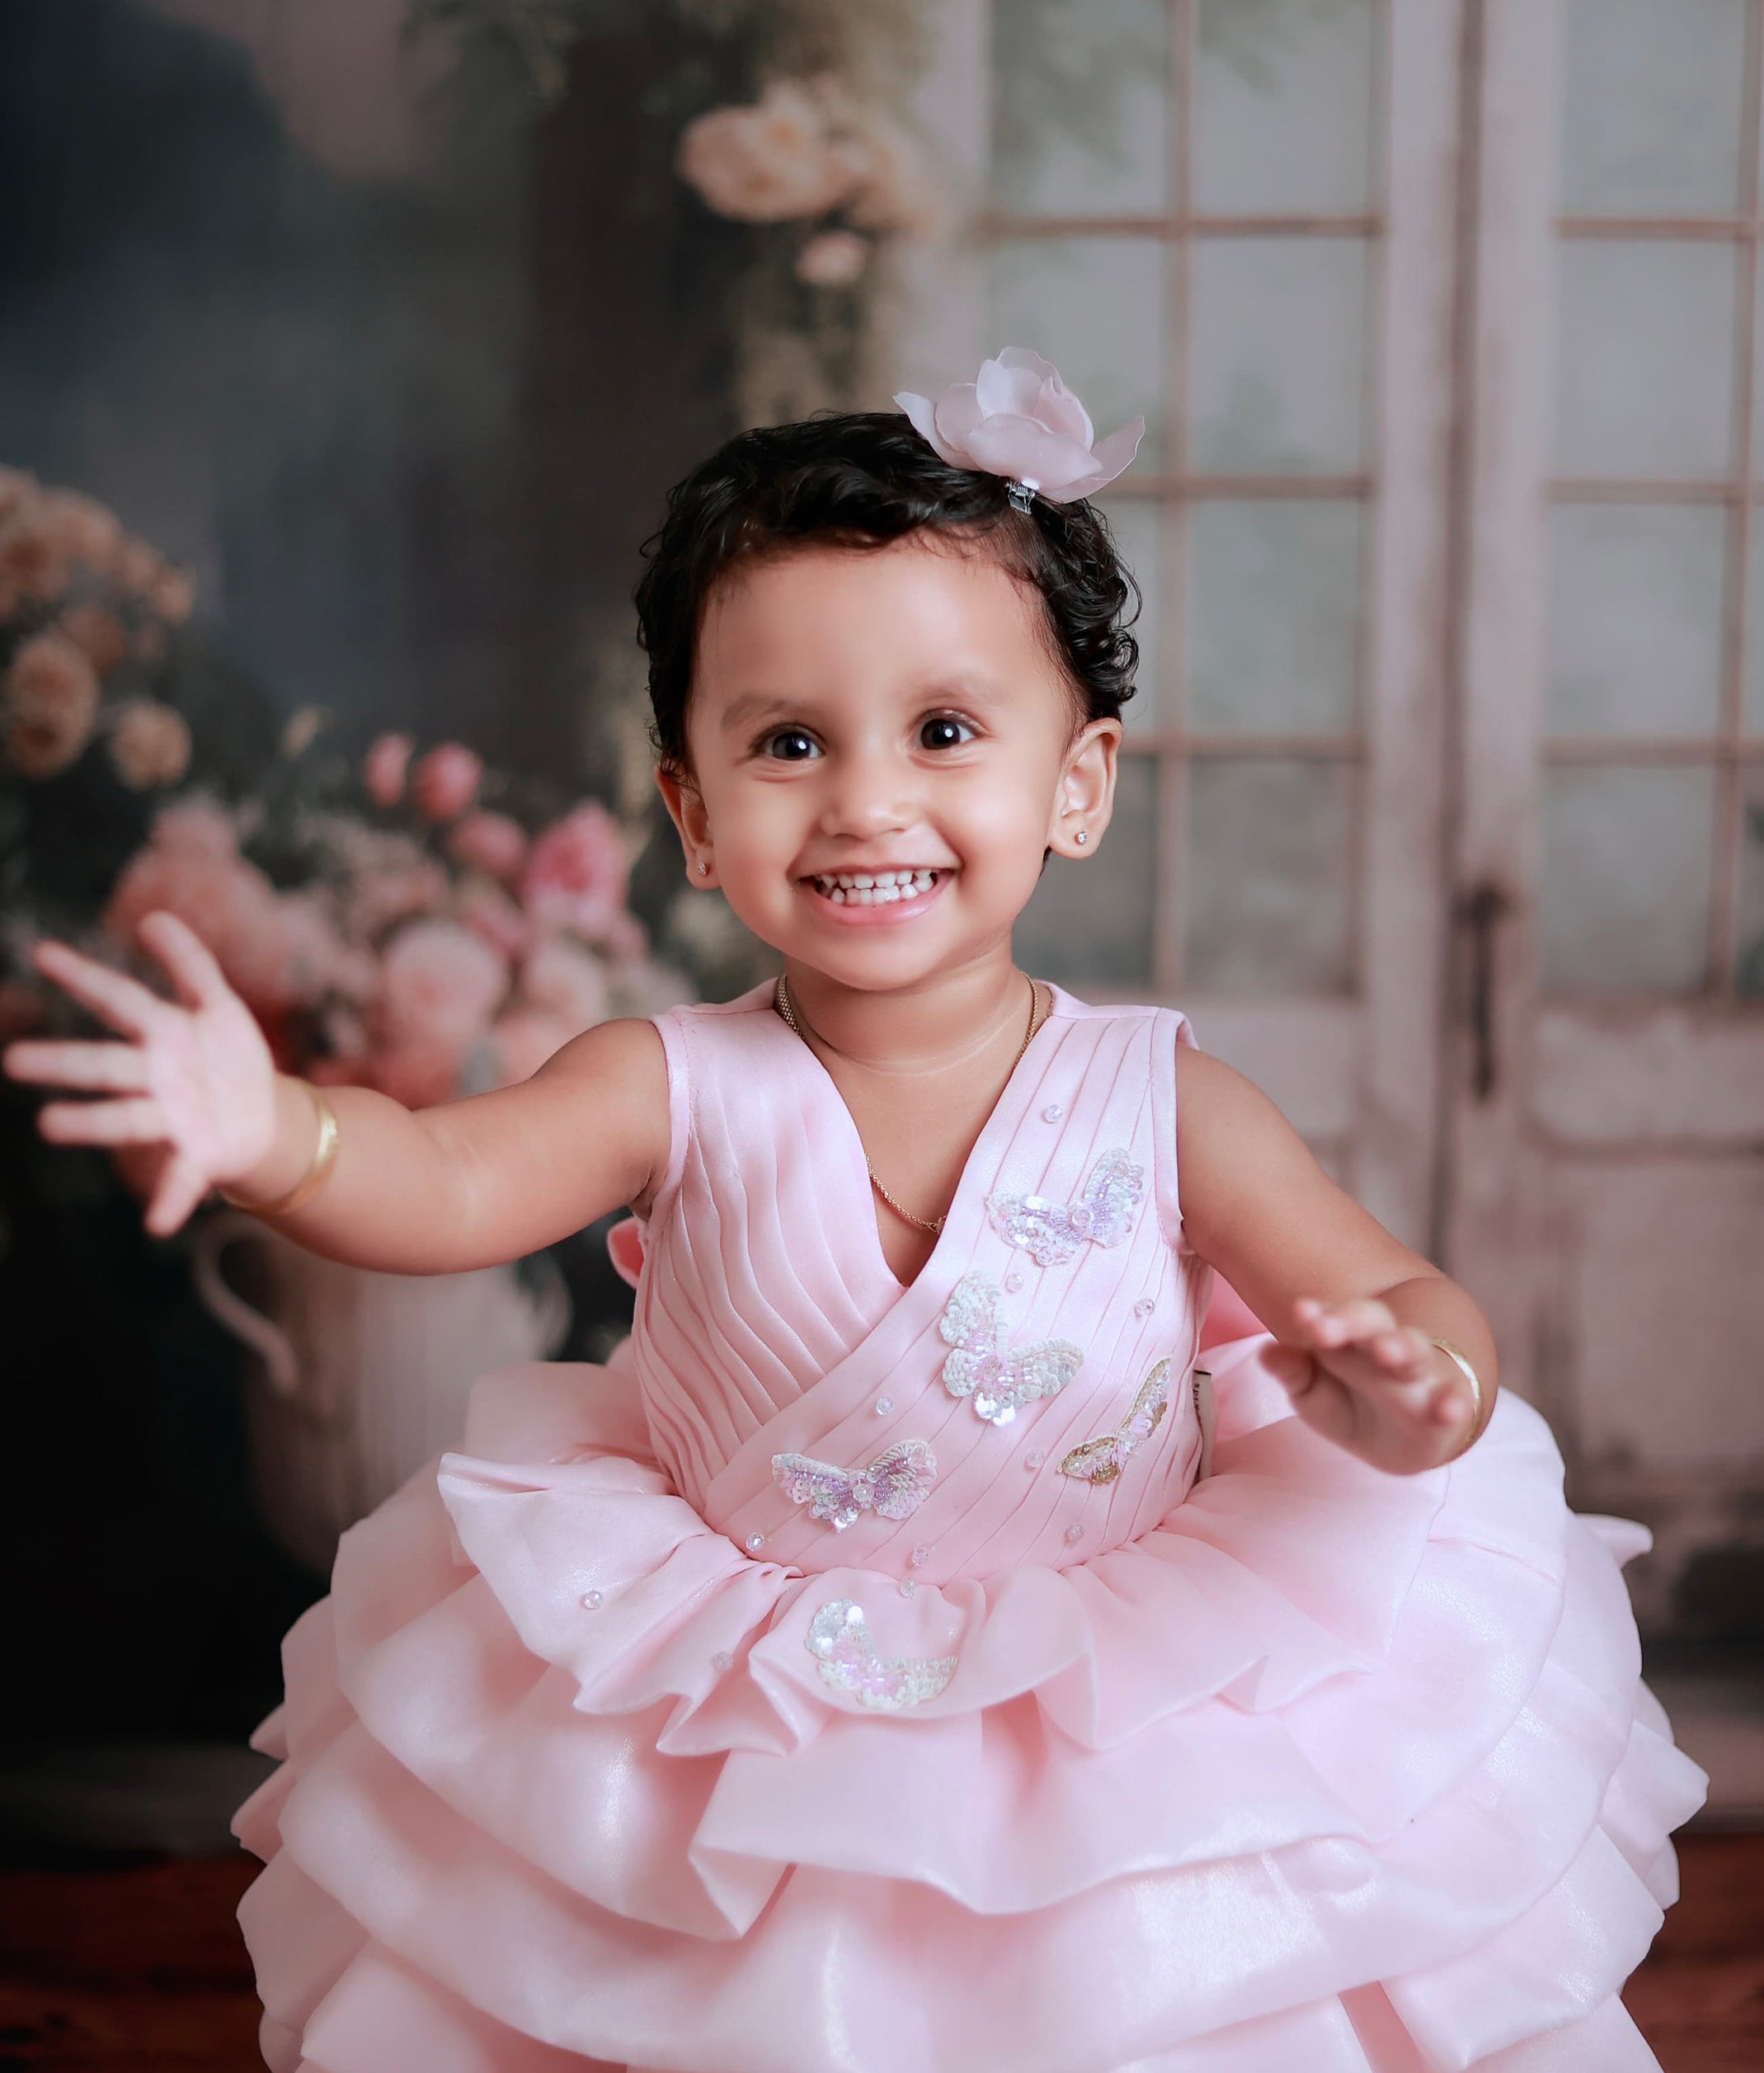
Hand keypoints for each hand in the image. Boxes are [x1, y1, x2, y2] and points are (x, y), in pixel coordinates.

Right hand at [3, 912, 278, 1235]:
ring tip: (49, 1126)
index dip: (85, 977)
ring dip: (91, 1123)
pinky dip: (169, 1201)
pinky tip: (157, 1225)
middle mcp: (156, 1078)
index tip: (42, 953)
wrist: (266, 1117)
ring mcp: (173, 1119)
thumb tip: (151, 917)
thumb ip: (189, 963)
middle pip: (107, 1066)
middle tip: (12, 1062)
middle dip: (64, 1063)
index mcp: (163, 1035)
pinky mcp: (198, 1156)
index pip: (121, 1000)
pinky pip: (181, 1179)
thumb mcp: (218, 1004)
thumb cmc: (229, 1057)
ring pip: (128, 1119)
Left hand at [1264, 1296, 1481, 1473]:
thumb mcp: (1314, 1393)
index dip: (1320, 1315)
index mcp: (1351, 1337)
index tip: (1302, 1313)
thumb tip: (1266, 1353)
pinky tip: (1450, 1408)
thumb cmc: (1353, 1403)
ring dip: (1403, 1347)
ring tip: (1388, 1351)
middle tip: (1327, 1329)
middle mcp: (1386, 1346)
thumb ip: (1294, 1372)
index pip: (1336, 1317)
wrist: (1404, 1438)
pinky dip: (1456, 1403)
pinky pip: (1456, 1401)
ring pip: (1414, 1351)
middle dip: (1352, 1321)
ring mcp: (1421, 1373)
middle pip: (1372, 1321)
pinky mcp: (1448, 1406)